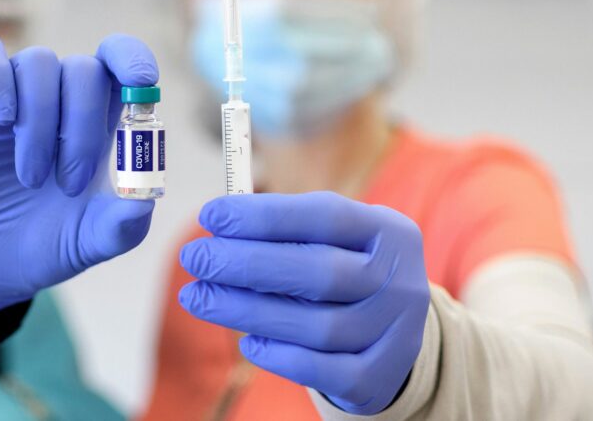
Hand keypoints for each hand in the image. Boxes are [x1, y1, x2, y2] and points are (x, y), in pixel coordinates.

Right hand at [0, 31, 157, 314]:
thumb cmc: (45, 242)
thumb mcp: (90, 241)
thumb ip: (122, 227)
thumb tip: (143, 204)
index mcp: (99, 118)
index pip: (120, 60)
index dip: (132, 58)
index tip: (142, 81)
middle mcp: (59, 96)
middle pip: (84, 69)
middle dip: (83, 125)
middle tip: (69, 185)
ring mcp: (13, 92)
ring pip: (38, 62)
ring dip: (40, 121)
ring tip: (30, 177)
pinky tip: (2, 118)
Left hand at [178, 191, 428, 414]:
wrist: (393, 328)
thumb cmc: (342, 265)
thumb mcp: (330, 236)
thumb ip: (284, 229)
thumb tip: (220, 227)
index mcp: (386, 231)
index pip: (326, 216)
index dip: (265, 216)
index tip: (212, 215)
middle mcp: (398, 281)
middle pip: (320, 273)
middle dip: (247, 264)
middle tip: (194, 258)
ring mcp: (395, 333)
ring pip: (316, 327)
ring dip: (247, 311)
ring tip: (199, 297)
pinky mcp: (379, 378)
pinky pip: (325, 372)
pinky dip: (281, 357)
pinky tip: (247, 343)